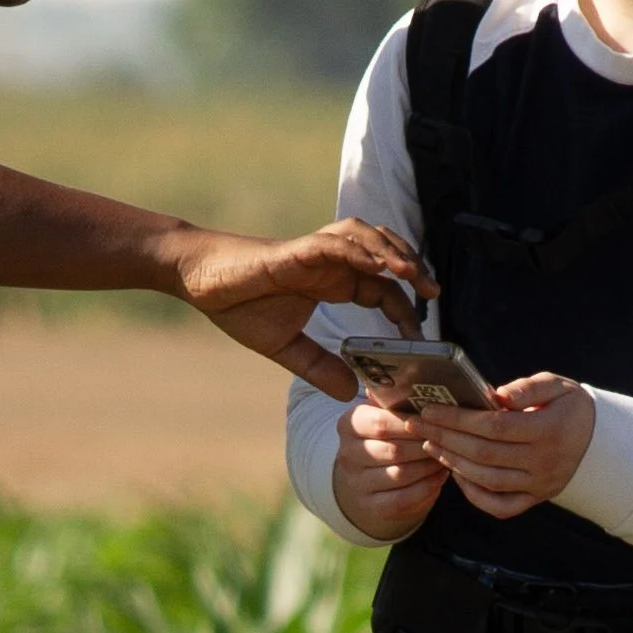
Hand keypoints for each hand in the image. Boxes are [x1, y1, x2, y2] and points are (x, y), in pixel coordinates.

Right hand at [168, 217, 431, 396]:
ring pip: (367, 239)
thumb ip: (317, 366)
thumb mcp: (284, 347)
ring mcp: (316, 252)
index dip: (404, 307)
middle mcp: (330, 263)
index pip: (381, 289)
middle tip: (433, 293)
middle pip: (384, 254)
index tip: (420, 334)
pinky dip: (362, 250)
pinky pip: (338, 243)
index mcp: (332, 282)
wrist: (199, 279)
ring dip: (393, 251)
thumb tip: (347, 393)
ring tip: (413, 274)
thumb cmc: (238, 305)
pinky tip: (380, 265)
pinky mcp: (298, 249)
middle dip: (412, 269)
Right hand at [333, 393, 447, 540]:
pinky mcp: (371, 506)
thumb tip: (414, 380)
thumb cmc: (386, 439)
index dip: (412, 424)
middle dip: (426, 446)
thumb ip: (396, 400)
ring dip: (430, 466)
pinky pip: (405, 498)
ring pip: (402, 474)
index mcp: (349, 425)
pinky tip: (440, 476)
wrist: (367, 480)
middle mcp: (347, 455)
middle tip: (449, 441)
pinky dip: (428, 486)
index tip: (436, 421)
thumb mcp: (384, 415)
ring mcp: (357, 483)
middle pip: (394, 450)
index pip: (380, 423)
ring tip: (448, 456)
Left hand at [415, 371, 596, 519]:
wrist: (599, 441)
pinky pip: (500, 506)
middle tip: (418, 426)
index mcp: (550, 430)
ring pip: (487, 480)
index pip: (494, 427)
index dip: (458, 420)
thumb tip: (494, 395)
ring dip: (454, 463)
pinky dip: (474, 495)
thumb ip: (526, 388)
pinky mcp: (536, 498)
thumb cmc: (569, 407)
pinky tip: (456, 475)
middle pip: (484, 454)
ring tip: (432, 445)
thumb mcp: (556, 386)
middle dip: (446, 438)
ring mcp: (540, 484)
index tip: (431, 410)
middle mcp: (545, 462)